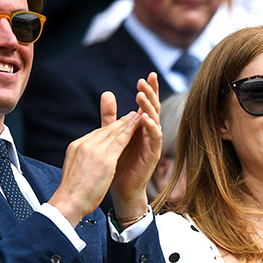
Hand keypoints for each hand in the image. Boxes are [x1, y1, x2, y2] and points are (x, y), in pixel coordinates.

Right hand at [48, 95, 140, 225]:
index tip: (118, 125)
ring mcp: (94, 150)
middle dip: (119, 122)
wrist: (69, 202)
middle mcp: (84, 145)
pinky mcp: (105, 158)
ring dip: (127, 123)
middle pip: (105, 130)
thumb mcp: (74, 171)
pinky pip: (120, 141)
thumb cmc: (72, 194)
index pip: (96, 134)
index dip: (109, 129)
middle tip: (132, 115)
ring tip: (137, 117)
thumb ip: (82, 162)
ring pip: (113, 133)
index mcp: (76, 147)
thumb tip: (87, 163)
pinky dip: (129, 132)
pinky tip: (137, 126)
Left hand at [109, 73, 162, 221]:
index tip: (147, 75)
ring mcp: (152, 144)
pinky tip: (145, 118)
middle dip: (151, 93)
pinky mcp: (152, 155)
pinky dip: (151, 128)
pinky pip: (154, 139)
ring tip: (141, 95)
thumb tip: (107, 93)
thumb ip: (111, 116)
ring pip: (155, 120)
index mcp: (141, 127)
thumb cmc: (119, 163)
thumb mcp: (112, 135)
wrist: (121, 188)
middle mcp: (149, 133)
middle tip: (146, 79)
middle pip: (153, 108)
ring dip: (149, 107)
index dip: (149, 90)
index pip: (146, 104)